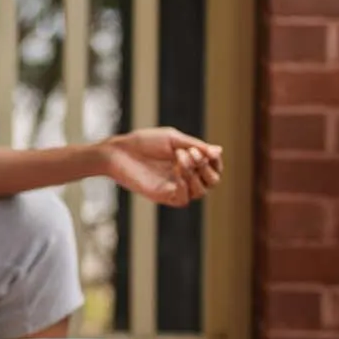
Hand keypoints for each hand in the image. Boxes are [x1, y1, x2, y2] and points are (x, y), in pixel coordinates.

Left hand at [100, 127, 223, 207]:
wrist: (119, 151)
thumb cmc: (144, 142)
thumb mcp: (173, 139)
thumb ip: (195, 146)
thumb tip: (219, 150)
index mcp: (189, 162)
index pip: (213, 168)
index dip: (216, 161)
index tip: (207, 150)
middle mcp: (184, 177)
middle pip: (212, 182)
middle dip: (205, 166)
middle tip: (190, 153)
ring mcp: (174, 187)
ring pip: (200, 192)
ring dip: (195, 173)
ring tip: (180, 158)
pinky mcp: (163, 196)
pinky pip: (183, 199)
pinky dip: (185, 185)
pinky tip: (177, 172)